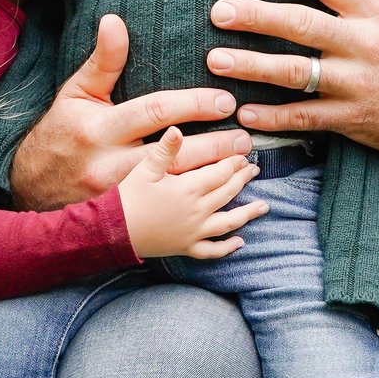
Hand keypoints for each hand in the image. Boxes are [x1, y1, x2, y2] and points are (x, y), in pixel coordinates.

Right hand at [11, 13, 255, 210]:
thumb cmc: (60, 132)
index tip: (225, 101)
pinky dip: (197, 203)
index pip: (154, 112)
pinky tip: (222, 196)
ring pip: (173, 189)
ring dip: (211, 177)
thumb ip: (103, 60)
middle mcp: (108, 165)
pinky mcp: (123, 217)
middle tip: (244, 138)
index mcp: (98, 129)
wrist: (31, 187)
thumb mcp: (76, 93)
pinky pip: (167, 211)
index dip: (192, 105)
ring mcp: (117, 196)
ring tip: (242, 165)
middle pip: (171, 157)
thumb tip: (114, 19)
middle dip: (213, 148)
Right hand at [117, 127, 267, 259]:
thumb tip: (177, 128)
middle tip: (254, 169)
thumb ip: (165, 150)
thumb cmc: (128, 197)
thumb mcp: (144, 169)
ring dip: (247, 213)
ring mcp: (193, 231)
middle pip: (228, 193)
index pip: (220, 172)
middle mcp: (196, 211)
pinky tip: (240, 242)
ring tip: (264, 206)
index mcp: (188, 188)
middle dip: (243, 179)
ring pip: (228, 222)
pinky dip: (228, 247)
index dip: (234, 162)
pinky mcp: (186, 247)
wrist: (114, 231)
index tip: (243, 154)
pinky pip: (212, 250)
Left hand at [204, 0, 378, 171]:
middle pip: (301, 25)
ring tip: (217, 59)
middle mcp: (364, 45)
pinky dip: (274, 117)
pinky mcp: (352, 118)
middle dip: (257, 16)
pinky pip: (305, 117)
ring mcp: (356, 84)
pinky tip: (245, 112)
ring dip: (252, 66)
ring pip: (295, 73)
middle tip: (220, 11)